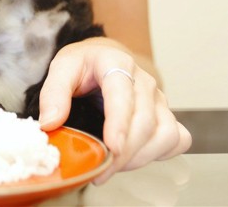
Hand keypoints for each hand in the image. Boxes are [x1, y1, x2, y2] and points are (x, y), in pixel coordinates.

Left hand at [38, 37, 191, 184]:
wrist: (101, 58)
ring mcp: (158, 98)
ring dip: (141, 156)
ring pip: (165, 133)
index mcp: (115, 63)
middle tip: (101, 169)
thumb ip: (53, 93)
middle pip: (145, 120)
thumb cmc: (83, 66)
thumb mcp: (61, 69)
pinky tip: (136, 157)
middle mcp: (142, 80)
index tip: (112, 147)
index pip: (122, 93)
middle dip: (124, 151)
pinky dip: (160, 153)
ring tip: (115, 165)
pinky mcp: (166, 113)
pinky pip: (177, 138)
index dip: (119, 122)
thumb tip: (50, 123)